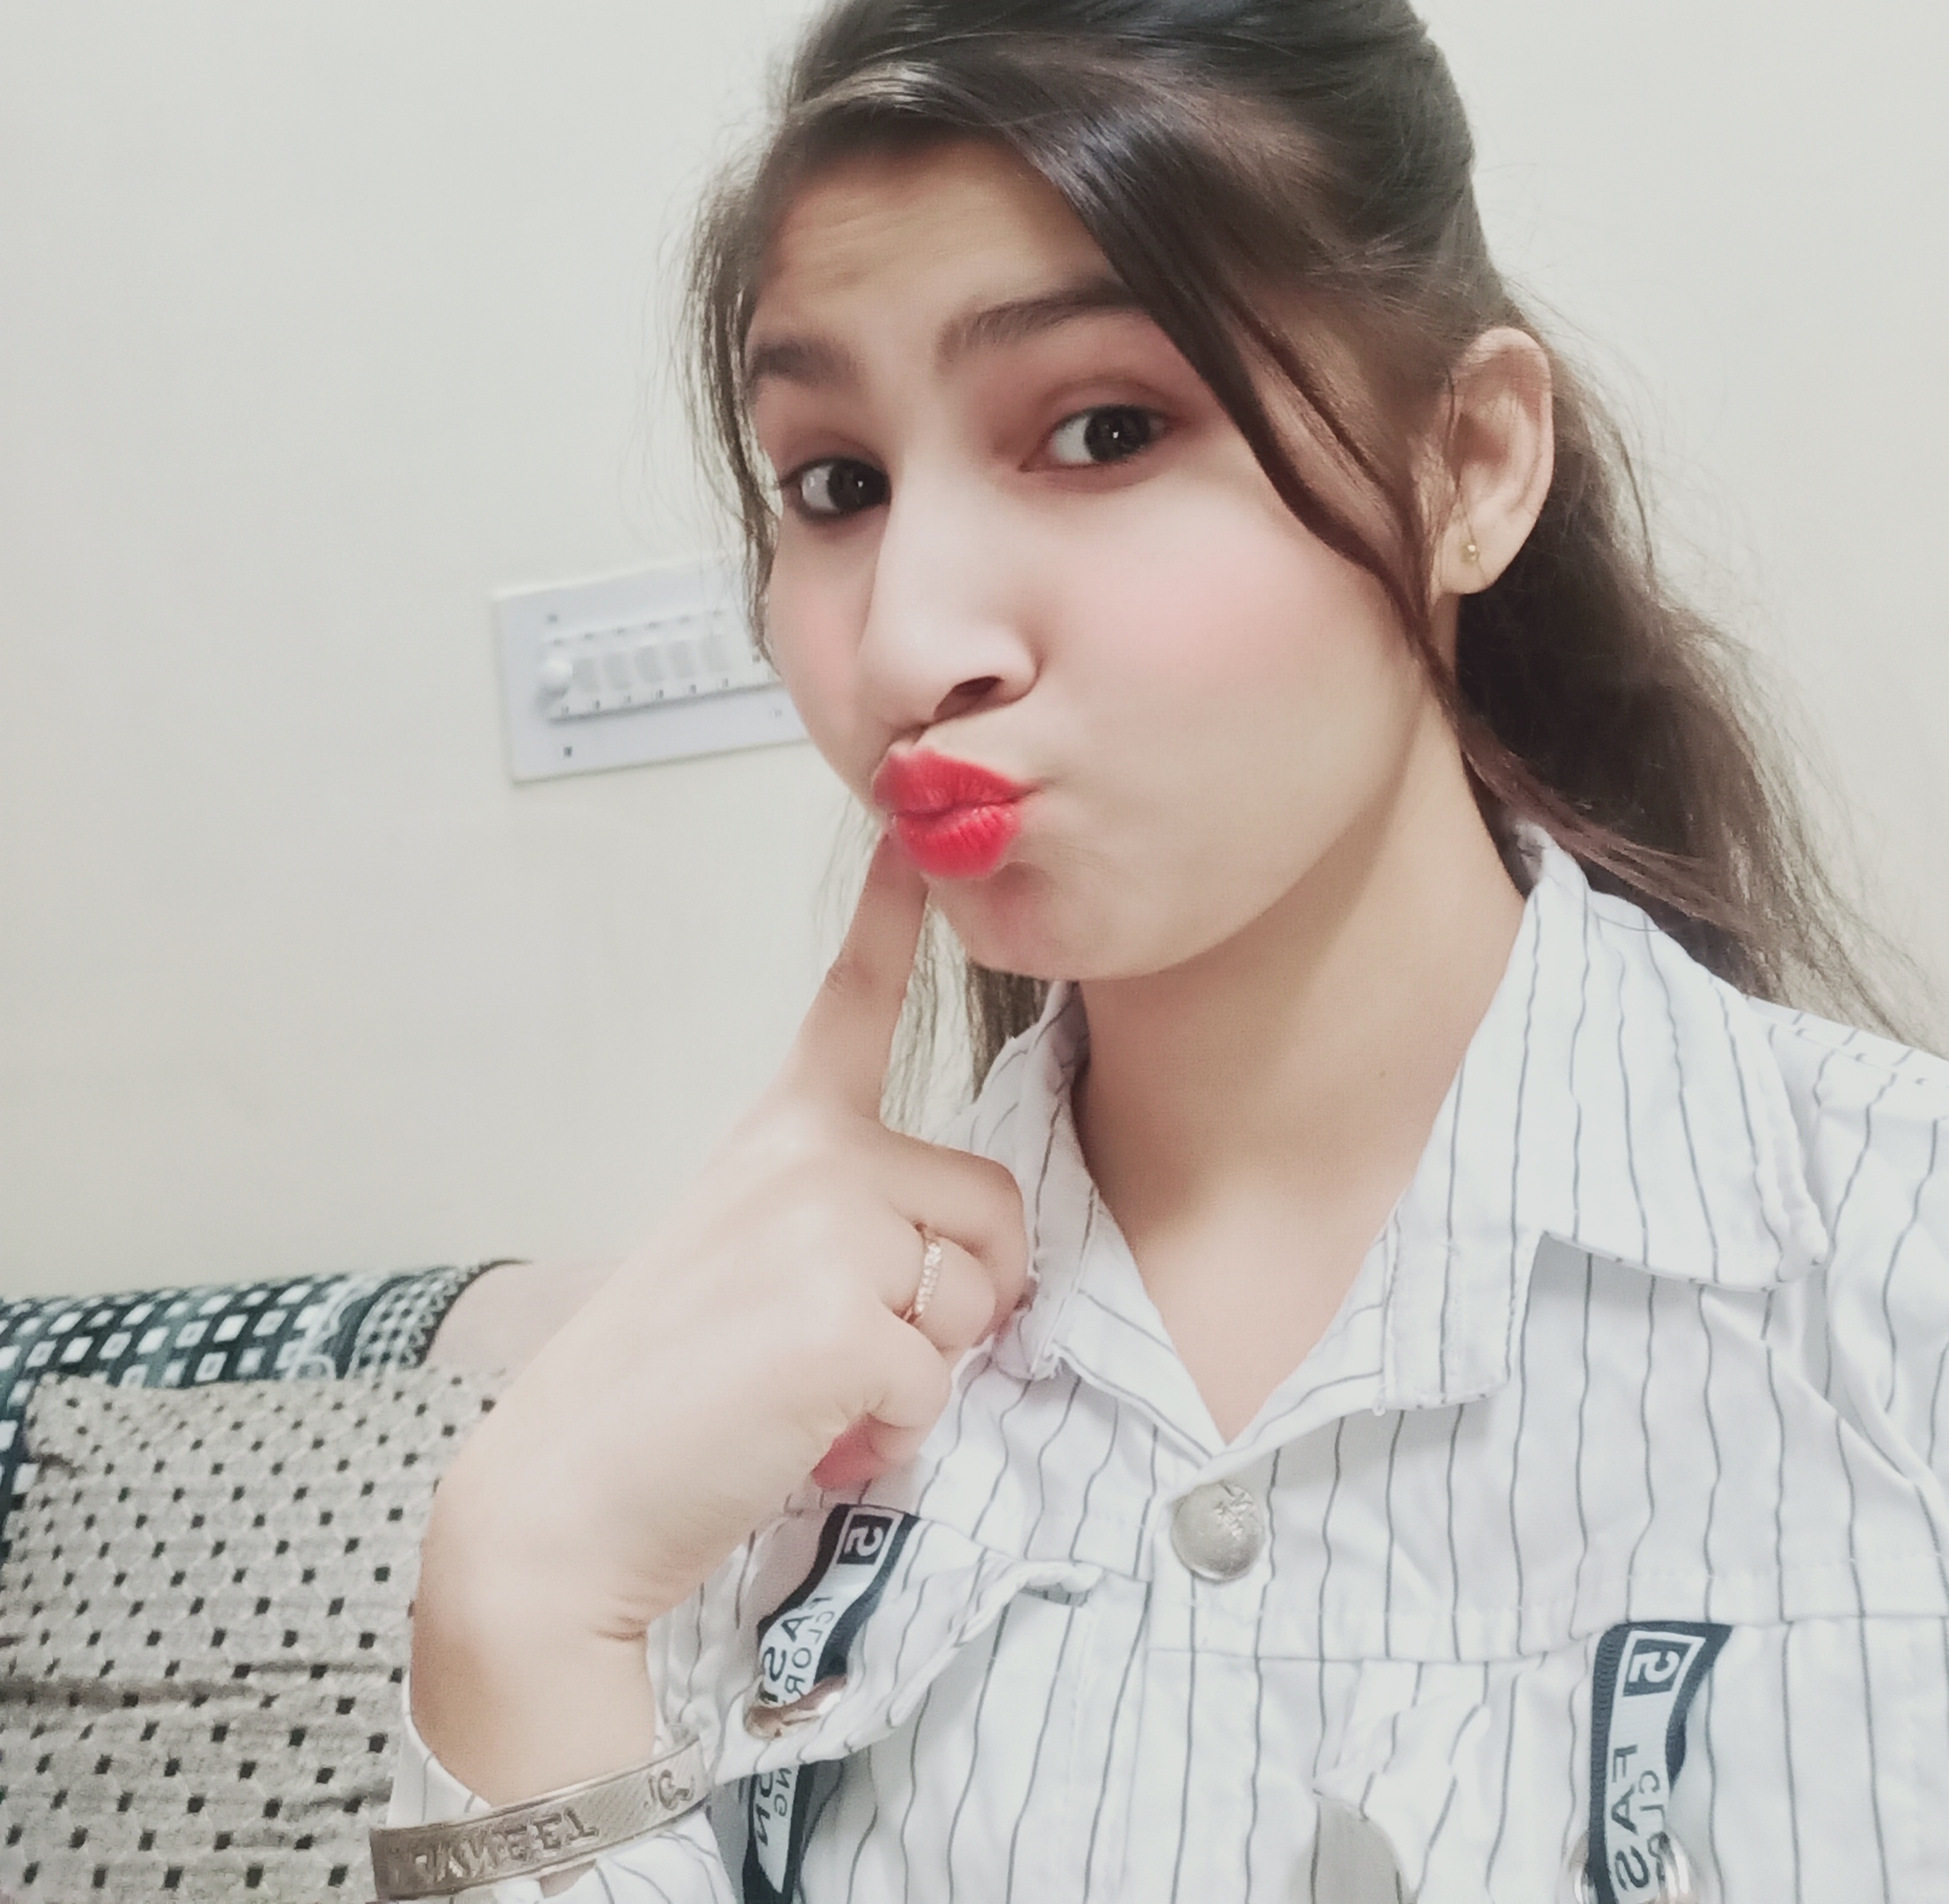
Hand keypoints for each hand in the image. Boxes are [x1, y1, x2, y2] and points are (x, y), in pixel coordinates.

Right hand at [411, 840, 1029, 1800]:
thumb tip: (952, 1282)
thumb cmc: (660, 1395)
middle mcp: (814, 1155)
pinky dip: (889, 1436)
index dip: (896, 915)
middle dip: (959, 1299)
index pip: (853, 1002)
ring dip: (922, 1373)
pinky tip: (807, 1438)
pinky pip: (939, 1385)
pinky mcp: (847, 1317)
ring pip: (977, 1298)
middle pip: (988, 1207)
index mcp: (783, 1133)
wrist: (566, 1501)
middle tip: (856, 1354)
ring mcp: (830, 1226)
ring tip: (818, 1396)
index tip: (920, 840)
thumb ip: (845, 1231)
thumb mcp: (748, 1262)